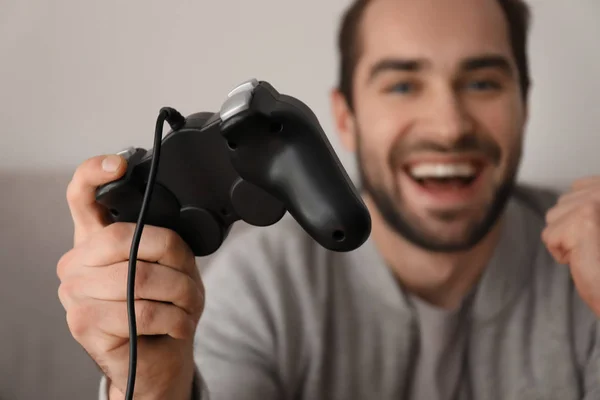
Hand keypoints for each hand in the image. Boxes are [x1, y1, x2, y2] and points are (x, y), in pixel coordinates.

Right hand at [57, 154, 203, 399]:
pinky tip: (178, 324)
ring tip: (188, 305)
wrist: (157, 354)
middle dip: (172, 260)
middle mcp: (78, 260)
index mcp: (96, 238)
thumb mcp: (170, 264)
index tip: (119, 164)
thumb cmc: (162, 305)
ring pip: (138, 279)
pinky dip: (174, 319)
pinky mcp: (82, 321)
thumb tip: (164, 230)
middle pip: (125, 238)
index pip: (81, 196)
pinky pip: (140, 312)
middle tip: (189, 280)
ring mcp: (74, 291)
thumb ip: (161, 240)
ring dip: (180, 294)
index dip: (94, 173)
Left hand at [542, 176, 599, 316]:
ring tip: (591, 249)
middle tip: (596, 244)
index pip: (577, 187)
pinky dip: (561, 254)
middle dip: (570, 227)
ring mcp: (594, 203)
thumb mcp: (596, 222)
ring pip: (552, 218)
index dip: (578, 213)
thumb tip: (571, 193)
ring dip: (565, 239)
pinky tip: (584, 258)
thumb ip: (590, 204)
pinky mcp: (582, 222)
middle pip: (561, 203)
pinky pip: (549, 236)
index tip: (595, 230)